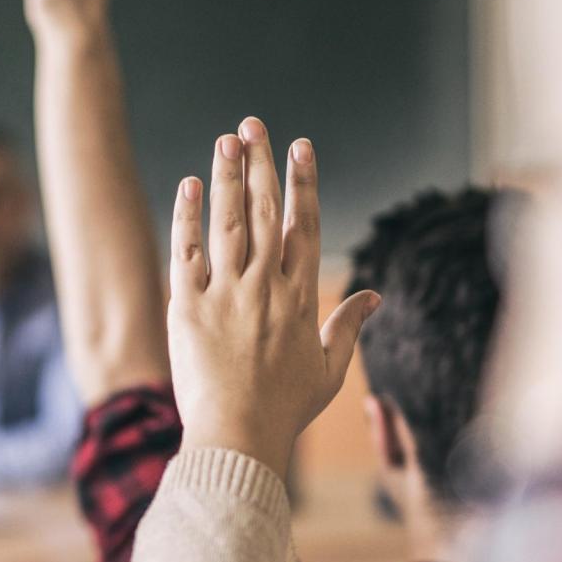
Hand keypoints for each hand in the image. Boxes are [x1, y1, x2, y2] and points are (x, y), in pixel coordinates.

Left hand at [167, 119, 377, 479]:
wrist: (237, 436)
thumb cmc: (285, 409)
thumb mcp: (328, 369)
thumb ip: (348, 326)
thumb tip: (374, 295)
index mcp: (300, 297)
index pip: (305, 225)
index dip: (303, 183)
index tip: (302, 146)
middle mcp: (265, 286)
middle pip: (265, 212)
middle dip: (262, 163)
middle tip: (254, 125)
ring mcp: (225, 294)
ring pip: (228, 222)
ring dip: (228, 176)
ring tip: (226, 139)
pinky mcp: (188, 307)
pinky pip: (187, 251)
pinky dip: (189, 216)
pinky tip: (190, 185)